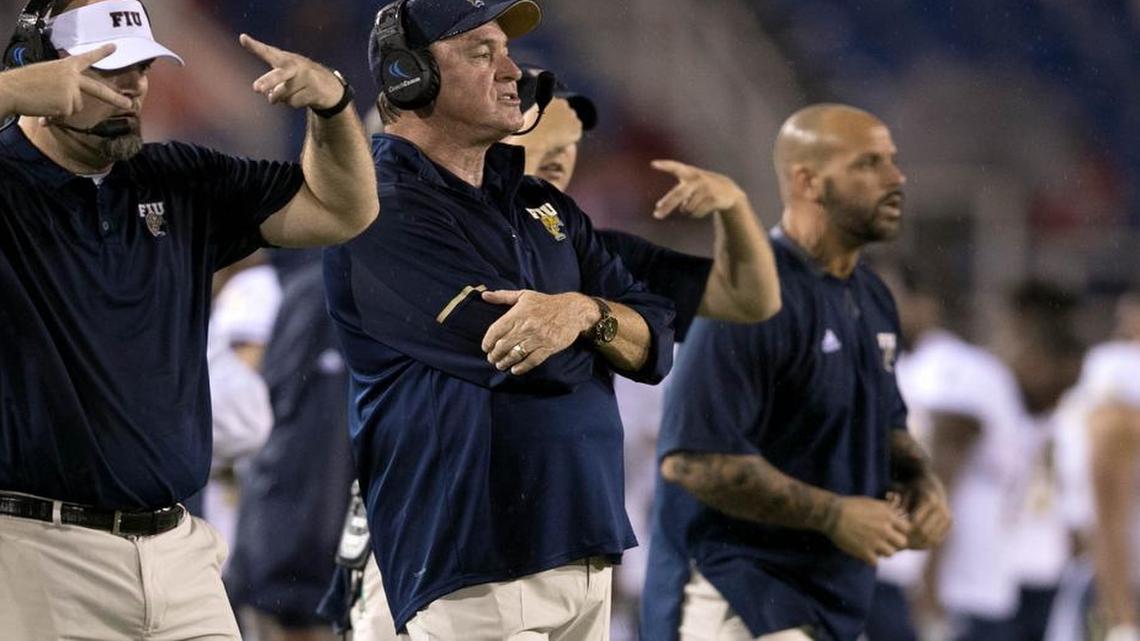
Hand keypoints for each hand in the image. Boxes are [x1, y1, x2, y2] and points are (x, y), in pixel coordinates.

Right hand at [0, 44, 132, 116]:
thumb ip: (63, 83)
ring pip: (75, 107)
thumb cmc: (24, 83)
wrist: (11, 89)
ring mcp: (72, 91)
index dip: (101, 53)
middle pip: (98, 90)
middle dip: (115, 99)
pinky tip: (44, 107)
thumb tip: (70, 103)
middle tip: (129, 104)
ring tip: (45, 100)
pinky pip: (66, 115)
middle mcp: (72, 77)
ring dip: (61, 108)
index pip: (87, 58)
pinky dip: (55, 115)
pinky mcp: (68, 104)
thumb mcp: (46, 74)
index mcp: (66, 66)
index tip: (115, 47)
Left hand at [239, 34, 343, 109]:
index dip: (255, 46)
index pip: (268, 52)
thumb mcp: (285, 75)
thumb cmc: (299, 78)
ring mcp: (307, 77)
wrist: (329, 86)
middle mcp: (295, 66)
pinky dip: (294, 103)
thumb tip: (270, 96)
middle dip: (267, 82)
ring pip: (284, 95)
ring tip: (293, 93)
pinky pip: (294, 103)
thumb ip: (272, 83)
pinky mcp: (315, 90)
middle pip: (278, 75)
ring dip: (283, 99)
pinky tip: (304, 97)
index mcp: (285, 59)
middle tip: (256, 89)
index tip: (243, 38)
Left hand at [480, 290, 596, 374]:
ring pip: (515, 354)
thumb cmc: (546, 303)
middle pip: (503, 345)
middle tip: (492, 359)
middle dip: (494, 355)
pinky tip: (515, 369)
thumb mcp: (524, 295)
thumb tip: (485, 295)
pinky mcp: (548, 347)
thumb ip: (502, 296)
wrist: (573, 310)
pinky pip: (532, 360)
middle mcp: (526, 327)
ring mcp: (537, 338)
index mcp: (518, 314)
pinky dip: (522, 367)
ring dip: (505, 362)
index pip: (496, 330)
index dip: (488, 342)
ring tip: (500, 365)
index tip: (485, 348)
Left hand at [651, 159, 745, 219]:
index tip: (653, 164)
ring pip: (687, 208)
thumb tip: (660, 207)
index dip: (665, 165)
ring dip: (687, 211)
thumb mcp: (689, 184)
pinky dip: (695, 215)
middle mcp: (697, 179)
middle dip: (667, 206)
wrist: (727, 190)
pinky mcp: (713, 199)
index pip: (675, 167)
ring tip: (693, 204)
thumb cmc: (701, 187)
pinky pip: (696, 213)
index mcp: (689, 172)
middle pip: (678, 194)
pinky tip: (703, 208)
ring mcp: (706, 188)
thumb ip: (675, 194)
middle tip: (656, 216)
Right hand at [826, 496, 910, 565]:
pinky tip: (865, 552)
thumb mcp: (872, 502)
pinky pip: (875, 562)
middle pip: (902, 543)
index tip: (894, 530)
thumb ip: (887, 509)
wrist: (832, 515)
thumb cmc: (851, 506)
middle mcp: (884, 530)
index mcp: (887, 516)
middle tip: (886, 541)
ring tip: (875, 547)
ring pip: (890, 554)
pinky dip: (871, 559)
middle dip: (895, 542)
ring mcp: (875, 542)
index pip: (907, 528)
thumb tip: (897, 513)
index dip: (901, 530)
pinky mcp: (864, 552)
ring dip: (884, 552)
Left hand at [899, 476, 951, 548]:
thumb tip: (892, 516)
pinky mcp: (949, 523)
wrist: (930, 484)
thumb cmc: (911, 488)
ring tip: (904, 544)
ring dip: (917, 545)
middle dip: (910, 539)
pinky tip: (913, 544)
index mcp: (929, 500)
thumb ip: (897, 504)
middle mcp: (941, 509)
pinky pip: (937, 540)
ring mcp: (947, 517)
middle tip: (897, 542)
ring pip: (931, 539)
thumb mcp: (901, 492)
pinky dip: (925, 544)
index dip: (903, 530)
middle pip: (924, 533)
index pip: (915, 523)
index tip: (893, 533)